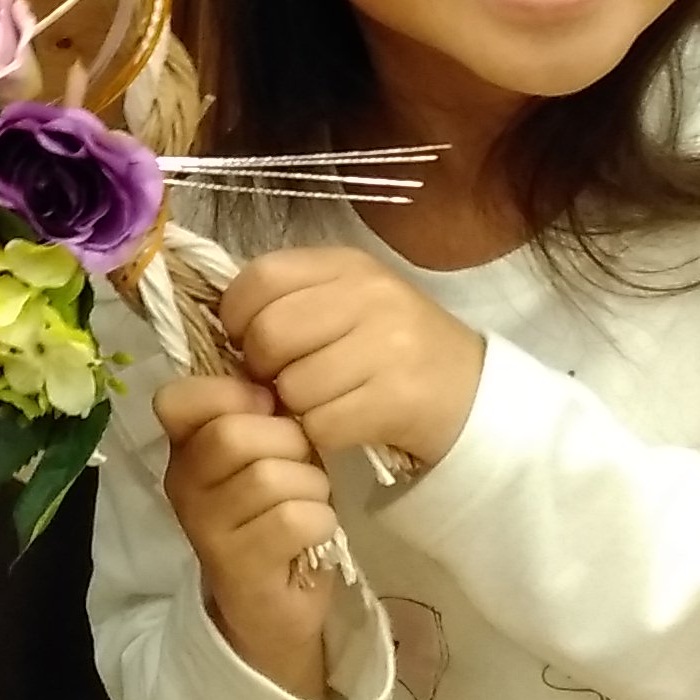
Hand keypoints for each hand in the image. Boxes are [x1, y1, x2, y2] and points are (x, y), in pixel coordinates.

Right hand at [155, 375, 336, 698]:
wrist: (272, 608)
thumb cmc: (277, 513)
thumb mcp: (265, 451)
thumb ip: (259, 411)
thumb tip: (276, 375)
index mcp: (184, 446)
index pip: (177, 398)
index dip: (232, 393)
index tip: (266, 411)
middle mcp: (182, 483)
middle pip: (236, 433)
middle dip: (290, 444)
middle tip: (299, 468)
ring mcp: (205, 526)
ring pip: (272, 476)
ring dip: (311, 488)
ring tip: (306, 504)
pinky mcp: (238, 564)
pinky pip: (296, 518)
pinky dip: (320, 523)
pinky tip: (311, 537)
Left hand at [219, 247, 486, 476]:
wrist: (472, 393)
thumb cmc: (394, 347)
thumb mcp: (349, 302)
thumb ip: (292, 300)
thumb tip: (226, 329)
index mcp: (348, 264)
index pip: (261, 277)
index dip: (238, 315)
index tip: (249, 340)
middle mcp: (370, 296)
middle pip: (270, 334)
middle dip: (262, 368)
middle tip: (282, 381)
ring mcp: (388, 346)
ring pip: (292, 386)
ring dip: (294, 407)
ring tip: (321, 401)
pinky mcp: (397, 398)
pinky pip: (322, 424)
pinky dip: (321, 434)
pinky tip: (342, 423)